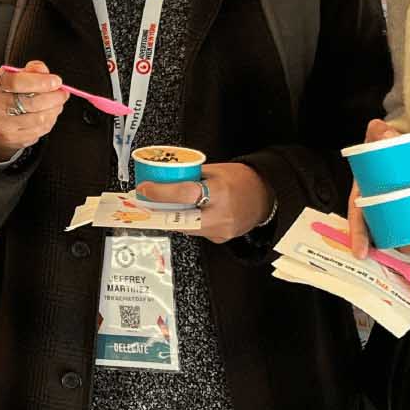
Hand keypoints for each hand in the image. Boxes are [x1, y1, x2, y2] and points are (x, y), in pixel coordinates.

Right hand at [0, 60, 68, 159]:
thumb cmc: (12, 92)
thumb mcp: (19, 74)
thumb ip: (33, 70)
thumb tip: (44, 72)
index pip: (16, 82)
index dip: (40, 82)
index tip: (57, 81)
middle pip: (30, 103)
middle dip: (53, 98)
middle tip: (63, 93)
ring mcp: (1, 124)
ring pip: (37, 119)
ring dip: (54, 110)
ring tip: (57, 104)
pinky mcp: (11, 138)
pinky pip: (38, 131)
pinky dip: (49, 121)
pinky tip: (49, 114)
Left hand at [136, 162, 273, 242]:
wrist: (264, 197)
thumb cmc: (242, 180)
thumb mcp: (216, 170)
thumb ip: (193, 176)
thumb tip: (165, 178)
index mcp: (220, 191)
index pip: (185, 194)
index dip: (161, 192)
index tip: (144, 189)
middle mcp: (221, 214)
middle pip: (180, 217)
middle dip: (160, 211)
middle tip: (146, 202)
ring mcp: (221, 230)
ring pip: (186, 227)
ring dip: (171, 217)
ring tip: (161, 206)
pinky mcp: (220, 239)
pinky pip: (196, 231)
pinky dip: (188, 222)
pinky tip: (186, 213)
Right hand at [349, 117, 409, 259]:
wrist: (397, 141)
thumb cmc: (383, 143)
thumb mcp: (378, 136)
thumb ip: (378, 130)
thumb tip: (382, 131)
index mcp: (361, 192)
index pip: (356, 217)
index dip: (357, 235)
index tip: (361, 253)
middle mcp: (372, 203)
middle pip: (377, 230)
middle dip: (387, 245)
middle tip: (403, 250)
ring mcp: (389, 206)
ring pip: (393, 230)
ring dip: (403, 242)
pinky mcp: (406, 205)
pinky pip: (406, 224)